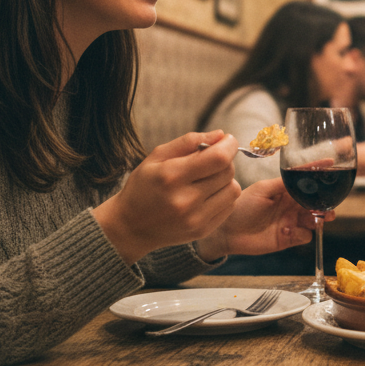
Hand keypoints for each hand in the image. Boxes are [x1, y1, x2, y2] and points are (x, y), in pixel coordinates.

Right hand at [93, 130, 241, 264]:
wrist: (131, 227)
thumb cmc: (144, 186)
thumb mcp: (157, 156)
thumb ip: (188, 141)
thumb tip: (221, 135)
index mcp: (172, 176)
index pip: (218, 158)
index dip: (229, 145)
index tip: (227, 140)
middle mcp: (185, 200)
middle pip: (227, 172)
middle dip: (224, 160)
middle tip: (210, 160)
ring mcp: (196, 219)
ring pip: (233, 189)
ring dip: (226, 179)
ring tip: (208, 179)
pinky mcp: (203, 231)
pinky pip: (229, 206)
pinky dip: (223, 196)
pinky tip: (206, 195)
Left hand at [195, 178, 331, 260]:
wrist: (227, 231)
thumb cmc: (241, 206)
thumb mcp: (263, 189)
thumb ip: (283, 183)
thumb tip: (301, 175)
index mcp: (285, 190)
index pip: (306, 180)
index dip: (318, 172)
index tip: (331, 163)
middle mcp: (291, 205)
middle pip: (316, 202)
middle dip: (325, 202)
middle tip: (328, 204)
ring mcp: (291, 222)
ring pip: (315, 219)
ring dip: (319, 218)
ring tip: (317, 217)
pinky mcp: (288, 238)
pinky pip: (305, 236)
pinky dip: (301, 233)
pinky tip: (288, 231)